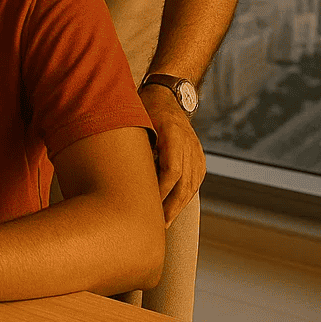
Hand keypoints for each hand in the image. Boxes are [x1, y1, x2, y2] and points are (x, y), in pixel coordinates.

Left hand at [139, 86, 205, 226]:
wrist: (168, 96)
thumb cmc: (146, 108)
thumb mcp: (137, 119)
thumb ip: (134, 143)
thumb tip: (121, 171)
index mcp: (173, 134)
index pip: (171, 170)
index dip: (161, 190)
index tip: (148, 205)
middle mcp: (189, 144)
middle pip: (184, 183)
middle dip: (170, 206)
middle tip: (156, 225)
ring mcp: (197, 151)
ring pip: (191, 186)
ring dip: (178, 206)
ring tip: (163, 224)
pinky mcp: (199, 158)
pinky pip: (194, 182)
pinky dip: (184, 198)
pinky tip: (173, 210)